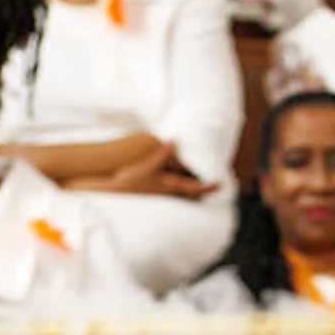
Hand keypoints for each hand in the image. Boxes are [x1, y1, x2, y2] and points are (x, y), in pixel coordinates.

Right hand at [89, 141, 216, 199]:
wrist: (114, 190)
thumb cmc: (131, 179)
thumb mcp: (149, 165)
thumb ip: (163, 153)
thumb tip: (175, 141)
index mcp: (171, 187)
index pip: (196, 188)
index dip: (209, 186)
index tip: (220, 184)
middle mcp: (170, 193)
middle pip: (193, 194)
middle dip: (204, 189)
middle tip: (215, 182)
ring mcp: (162, 194)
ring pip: (183, 193)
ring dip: (192, 187)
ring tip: (200, 179)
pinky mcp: (155, 192)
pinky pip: (173, 190)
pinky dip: (180, 185)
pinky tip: (177, 177)